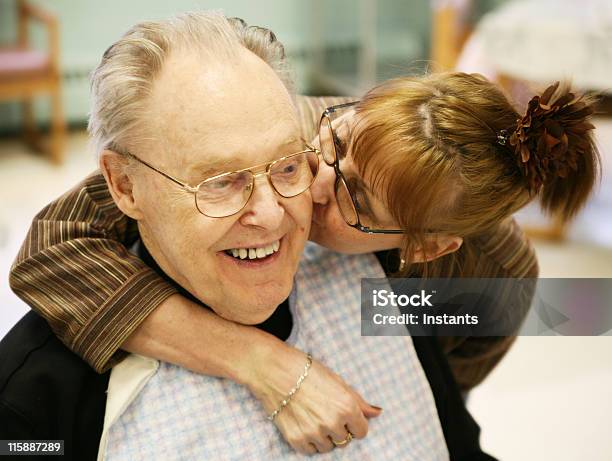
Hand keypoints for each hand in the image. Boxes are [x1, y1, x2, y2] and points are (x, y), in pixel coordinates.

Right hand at [245, 338, 381, 454]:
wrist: (275, 371)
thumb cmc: (307, 371)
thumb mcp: (337, 381)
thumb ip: (358, 401)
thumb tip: (377, 413)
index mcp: (347, 406)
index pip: (361, 431)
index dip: (353, 423)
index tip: (344, 416)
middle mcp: (333, 422)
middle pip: (344, 440)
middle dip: (338, 429)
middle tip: (324, 412)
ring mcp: (314, 433)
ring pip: (328, 447)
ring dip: (323, 436)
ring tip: (312, 417)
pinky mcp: (297, 439)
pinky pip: (310, 450)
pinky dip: (308, 441)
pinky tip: (303, 424)